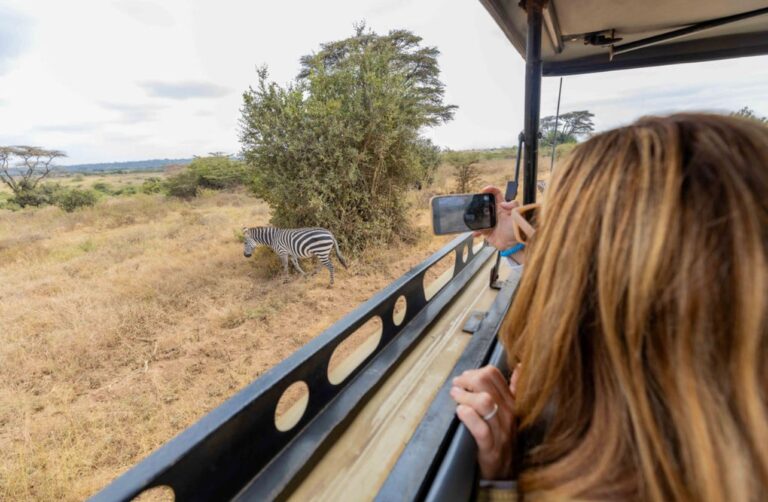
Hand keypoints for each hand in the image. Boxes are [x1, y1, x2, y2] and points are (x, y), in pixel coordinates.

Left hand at [450, 365, 520, 479]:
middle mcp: (508, 413)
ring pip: (484, 402)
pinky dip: (468, 417)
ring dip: (464, 396)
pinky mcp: (490, 447)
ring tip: (455, 396)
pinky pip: (481, 429)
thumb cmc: (503, 437)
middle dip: (466, 380)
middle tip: (456, 386)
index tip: (464, 378)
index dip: (475, 372)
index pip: (494, 374)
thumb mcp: (510, 412)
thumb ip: (513, 389)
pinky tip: (460, 411)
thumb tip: (520, 367)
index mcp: (511, 402)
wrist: (506, 471)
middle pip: (485, 383)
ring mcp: (501, 430)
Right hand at [472, 186, 519, 250]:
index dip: (490, 190)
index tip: (484, 190)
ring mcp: (490, 222)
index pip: (496, 195)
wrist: (515, 245)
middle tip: (474, 204)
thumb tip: (502, 204)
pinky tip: (475, 233)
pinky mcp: (487, 232)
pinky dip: (475, 231)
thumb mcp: (518, 215)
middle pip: (484, 204)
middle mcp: (495, 213)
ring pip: (479, 216)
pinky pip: (478, 230)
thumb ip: (513, 206)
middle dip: (478, 203)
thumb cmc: (518, 230)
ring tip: (473, 219)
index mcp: (502, 208)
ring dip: (475, 217)